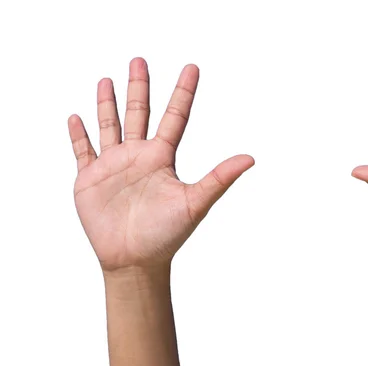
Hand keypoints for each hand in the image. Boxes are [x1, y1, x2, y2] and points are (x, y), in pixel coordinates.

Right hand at [68, 58, 253, 271]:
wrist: (135, 261)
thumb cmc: (167, 235)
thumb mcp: (195, 202)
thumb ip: (219, 178)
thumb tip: (251, 158)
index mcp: (162, 158)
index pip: (175, 117)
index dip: (183, 92)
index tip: (192, 68)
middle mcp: (139, 156)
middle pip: (139, 113)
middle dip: (139, 87)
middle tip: (140, 60)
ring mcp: (113, 166)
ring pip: (110, 126)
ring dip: (108, 104)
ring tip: (107, 80)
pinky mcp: (90, 180)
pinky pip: (83, 152)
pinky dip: (78, 135)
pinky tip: (75, 117)